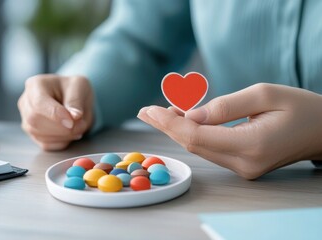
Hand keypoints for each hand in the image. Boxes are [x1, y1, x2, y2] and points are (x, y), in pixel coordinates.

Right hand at [18, 74, 92, 150]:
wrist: (73, 97)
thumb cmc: (74, 89)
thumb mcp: (80, 86)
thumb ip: (76, 101)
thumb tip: (75, 117)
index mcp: (35, 85)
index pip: (39, 104)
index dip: (55, 115)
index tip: (72, 121)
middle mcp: (26, 102)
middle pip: (35, 121)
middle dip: (61, 128)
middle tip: (81, 125)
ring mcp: (26, 119)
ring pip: (39, 135)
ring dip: (63, 136)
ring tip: (79, 127)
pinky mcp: (33, 133)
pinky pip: (45, 144)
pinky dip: (61, 142)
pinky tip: (71, 134)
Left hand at [137, 83, 321, 178]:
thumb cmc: (300, 107)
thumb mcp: (265, 94)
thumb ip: (224, 106)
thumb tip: (189, 114)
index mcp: (251, 144)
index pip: (197, 136)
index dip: (169, 122)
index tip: (149, 109)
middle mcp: (244, 163)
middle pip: (193, 145)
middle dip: (166, 126)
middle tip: (144, 111)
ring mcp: (243, 168)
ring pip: (199, 148)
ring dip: (177, 130)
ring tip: (156, 113)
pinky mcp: (242, 166)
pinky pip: (210, 149)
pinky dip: (193, 134)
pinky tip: (180, 120)